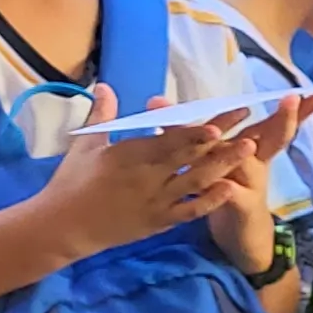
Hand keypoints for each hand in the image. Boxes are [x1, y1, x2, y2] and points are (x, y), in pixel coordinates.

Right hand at [37, 87, 253, 257]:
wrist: (63, 227)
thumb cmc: (70, 183)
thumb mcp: (85, 145)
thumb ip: (102, 115)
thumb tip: (106, 85)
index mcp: (131, 155)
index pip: (171, 140)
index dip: (198, 130)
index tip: (221, 119)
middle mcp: (150, 177)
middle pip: (192, 155)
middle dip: (222, 138)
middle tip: (247, 121)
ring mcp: (157, 201)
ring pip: (198, 180)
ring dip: (225, 164)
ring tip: (249, 149)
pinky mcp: (159, 221)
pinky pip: (190, 210)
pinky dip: (210, 200)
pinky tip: (230, 188)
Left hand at [199, 92, 312, 267]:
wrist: (241, 240)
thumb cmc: (227, 192)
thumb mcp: (216, 160)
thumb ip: (198, 133)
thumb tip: (162, 101)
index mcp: (255, 149)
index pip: (275, 123)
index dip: (299, 108)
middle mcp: (258, 163)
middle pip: (274, 136)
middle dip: (285, 118)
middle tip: (293, 99)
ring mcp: (252, 185)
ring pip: (247, 161)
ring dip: (245, 148)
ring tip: (249, 139)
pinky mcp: (239, 207)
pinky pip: (230, 194)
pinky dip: (224, 187)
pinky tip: (221, 183)